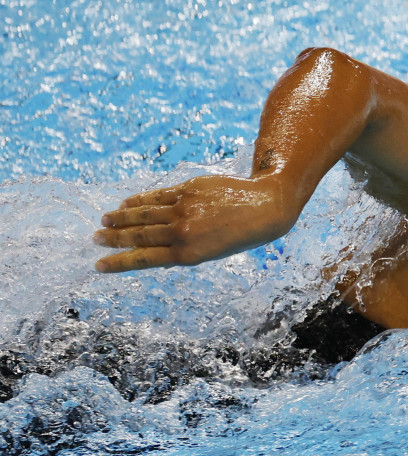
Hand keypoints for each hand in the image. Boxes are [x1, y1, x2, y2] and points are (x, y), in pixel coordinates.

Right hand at [94, 175, 292, 272]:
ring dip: (121, 218)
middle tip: (95, 239)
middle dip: (113, 239)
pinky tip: (127, 203)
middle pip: (139, 236)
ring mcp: (183, 210)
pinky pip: (157, 196)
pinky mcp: (187, 190)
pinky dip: (139, 200)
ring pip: (143, 215)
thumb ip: (181, 248)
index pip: (144, 259)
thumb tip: (151, 243)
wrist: (264, 209)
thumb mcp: (210, 251)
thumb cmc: (238, 235)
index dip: (119, 262)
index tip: (99, 265)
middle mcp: (182, 233)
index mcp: (188, 255)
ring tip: (104, 220)